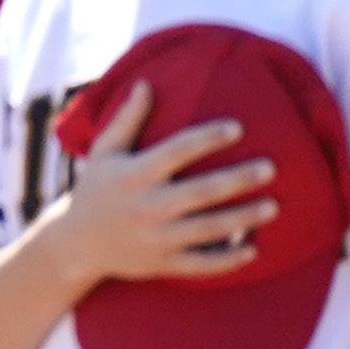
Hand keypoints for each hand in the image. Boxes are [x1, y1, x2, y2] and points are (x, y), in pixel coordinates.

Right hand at [35, 78, 279, 283]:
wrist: (76, 244)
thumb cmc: (96, 189)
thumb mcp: (104, 152)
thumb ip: (127, 120)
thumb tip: (146, 84)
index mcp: (133, 175)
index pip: (176, 151)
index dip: (208, 138)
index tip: (238, 128)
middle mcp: (146, 206)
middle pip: (200, 192)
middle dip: (237, 180)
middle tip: (271, 168)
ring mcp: (155, 238)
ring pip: (207, 229)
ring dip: (242, 218)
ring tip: (273, 206)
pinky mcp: (162, 263)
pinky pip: (201, 264)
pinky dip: (229, 261)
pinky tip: (254, 250)